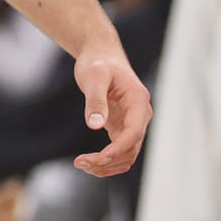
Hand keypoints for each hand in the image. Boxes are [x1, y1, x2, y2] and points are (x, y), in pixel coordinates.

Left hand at [73, 39, 149, 176]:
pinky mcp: (122, 126)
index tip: (98, 159)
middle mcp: (140, 115)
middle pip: (131, 148)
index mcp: (138, 101)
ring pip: (127, 154)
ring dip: (108, 165)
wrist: (101, 55)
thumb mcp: (93, 77)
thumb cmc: (97, 63)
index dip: (117, 149)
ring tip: (82, 165)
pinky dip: (108, 160)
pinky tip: (91, 163)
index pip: (134, 133)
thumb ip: (95, 100)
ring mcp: (132, 122)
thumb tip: (95, 126)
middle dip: (108, 160)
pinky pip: (120, 150)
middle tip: (80, 163)